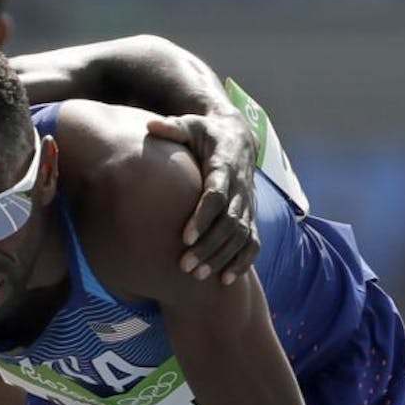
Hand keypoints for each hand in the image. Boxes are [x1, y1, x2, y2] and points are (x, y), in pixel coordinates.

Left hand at [145, 113, 260, 284]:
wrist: (237, 136)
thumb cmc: (205, 133)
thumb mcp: (190, 125)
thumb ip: (172, 127)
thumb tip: (151, 124)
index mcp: (225, 165)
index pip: (217, 195)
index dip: (203, 217)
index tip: (185, 237)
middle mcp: (241, 187)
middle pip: (229, 222)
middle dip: (209, 246)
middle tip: (185, 266)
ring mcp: (248, 203)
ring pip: (241, 235)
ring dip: (222, 257)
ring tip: (199, 276)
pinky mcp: (251, 216)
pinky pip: (253, 242)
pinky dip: (243, 261)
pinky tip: (226, 279)